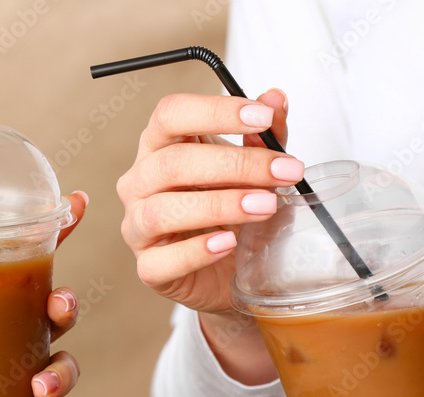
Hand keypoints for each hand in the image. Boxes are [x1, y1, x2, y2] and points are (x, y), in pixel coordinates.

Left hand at [0, 191, 87, 396]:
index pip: (19, 271)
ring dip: (64, 371)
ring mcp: (14, 391)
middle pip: (52, 314)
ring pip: (63, 366)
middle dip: (66, 306)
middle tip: (59, 310)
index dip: (53, 236)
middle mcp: (2, 348)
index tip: (75, 205)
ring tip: (39, 387)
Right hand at [117, 91, 296, 383]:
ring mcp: (138, 227)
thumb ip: (263, 137)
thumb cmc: (234, 212)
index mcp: (160, 147)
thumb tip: (275, 98)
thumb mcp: (255, 170)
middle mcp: (139, 182)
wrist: (232, 270)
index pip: (170, 114)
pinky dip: (197, 251)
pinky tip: (229, 243)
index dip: (215, 111)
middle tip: (285, 172)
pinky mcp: (149, 269)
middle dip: (235, 165)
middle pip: (172, 163)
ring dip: (220, 205)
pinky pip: (163, 260)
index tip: (263, 118)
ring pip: (162, 210)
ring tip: (266, 206)